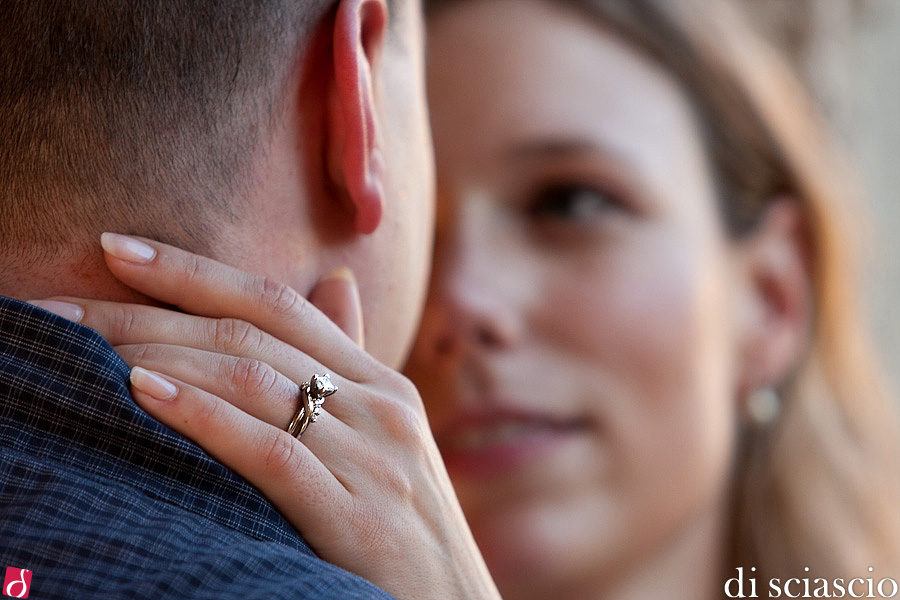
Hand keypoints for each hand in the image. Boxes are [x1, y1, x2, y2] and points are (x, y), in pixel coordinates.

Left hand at [30, 233, 499, 599]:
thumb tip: (335, 280)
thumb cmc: (402, 527)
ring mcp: (373, 457)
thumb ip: (351, 360)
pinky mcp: (357, 515)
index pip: (278, 302)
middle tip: (60, 307)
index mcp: (382, 382)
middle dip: (147, 312)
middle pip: (251, 336)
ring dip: (156, 355)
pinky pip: (271, 450)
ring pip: (252, 382)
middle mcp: (381, 405)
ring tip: (80, 345)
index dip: (195, 271)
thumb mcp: (386, 437)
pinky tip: (144, 393)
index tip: (116, 248)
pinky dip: (203, 417)